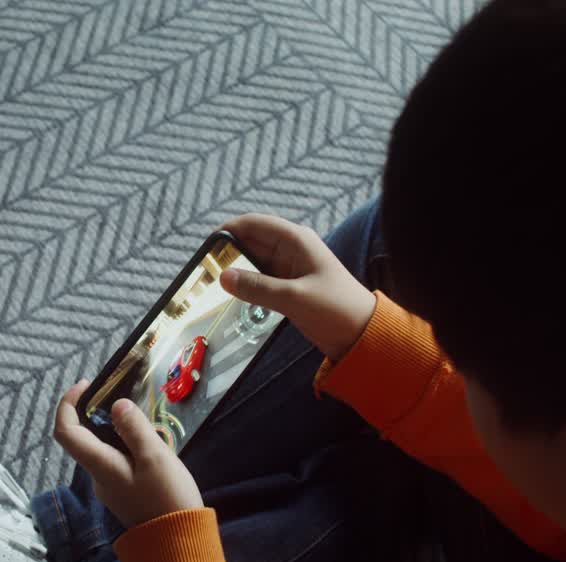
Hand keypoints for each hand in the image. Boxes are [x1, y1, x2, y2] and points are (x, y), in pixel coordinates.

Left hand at [52, 381, 203, 526]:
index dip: (68, 404)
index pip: (66, 431)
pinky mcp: (125, 493)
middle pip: (85, 438)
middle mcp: (99, 476)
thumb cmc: (167, 498)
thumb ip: (134, 429)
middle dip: (100, 414)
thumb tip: (116, 406)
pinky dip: (129, 446)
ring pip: (105, 449)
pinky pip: (119, 461)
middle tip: (128, 400)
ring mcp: (111, 486)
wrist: (179, 544)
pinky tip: (152, 446)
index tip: (86, 385)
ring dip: (119, 431)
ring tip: (149, 425)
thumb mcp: (155, 457)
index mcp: (100, 465)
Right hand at [220, 214, 376, 360]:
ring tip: (210, 284)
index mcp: (295, 240)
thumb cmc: (335, 309)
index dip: (228, 230)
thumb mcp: (294, 298)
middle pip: (250, 241)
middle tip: (202, 270)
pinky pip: (260, 279)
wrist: (363, 334)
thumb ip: (257, 288)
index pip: (254, 224)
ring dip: (235, 270)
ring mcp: (289, 268)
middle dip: (227, 252)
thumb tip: (223, 277)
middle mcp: (291, 248)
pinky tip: (230, 296)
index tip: (205, 247)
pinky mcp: (288, 286)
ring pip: (253, 262)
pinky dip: (245, 285)